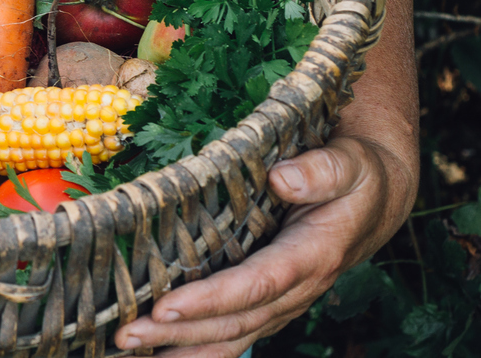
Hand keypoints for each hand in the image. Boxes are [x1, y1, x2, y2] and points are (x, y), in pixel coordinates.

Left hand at [113, 135, 415, 356]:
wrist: (375, 196)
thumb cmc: (355, 174)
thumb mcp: (348, 163)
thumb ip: (320, 171)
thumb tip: (282, 178)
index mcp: (312, 255)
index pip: (256, 285)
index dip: (211, 299)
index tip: (165, 307)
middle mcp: (296, 288)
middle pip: (235, 320)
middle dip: (179, 331)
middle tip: (126, 334)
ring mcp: (282, 300)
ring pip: (232, 334)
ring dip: (181, 346)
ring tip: (131, 347)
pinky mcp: (270, 299)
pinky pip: (235, 331)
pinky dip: (198, 346)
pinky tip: (161, 353)